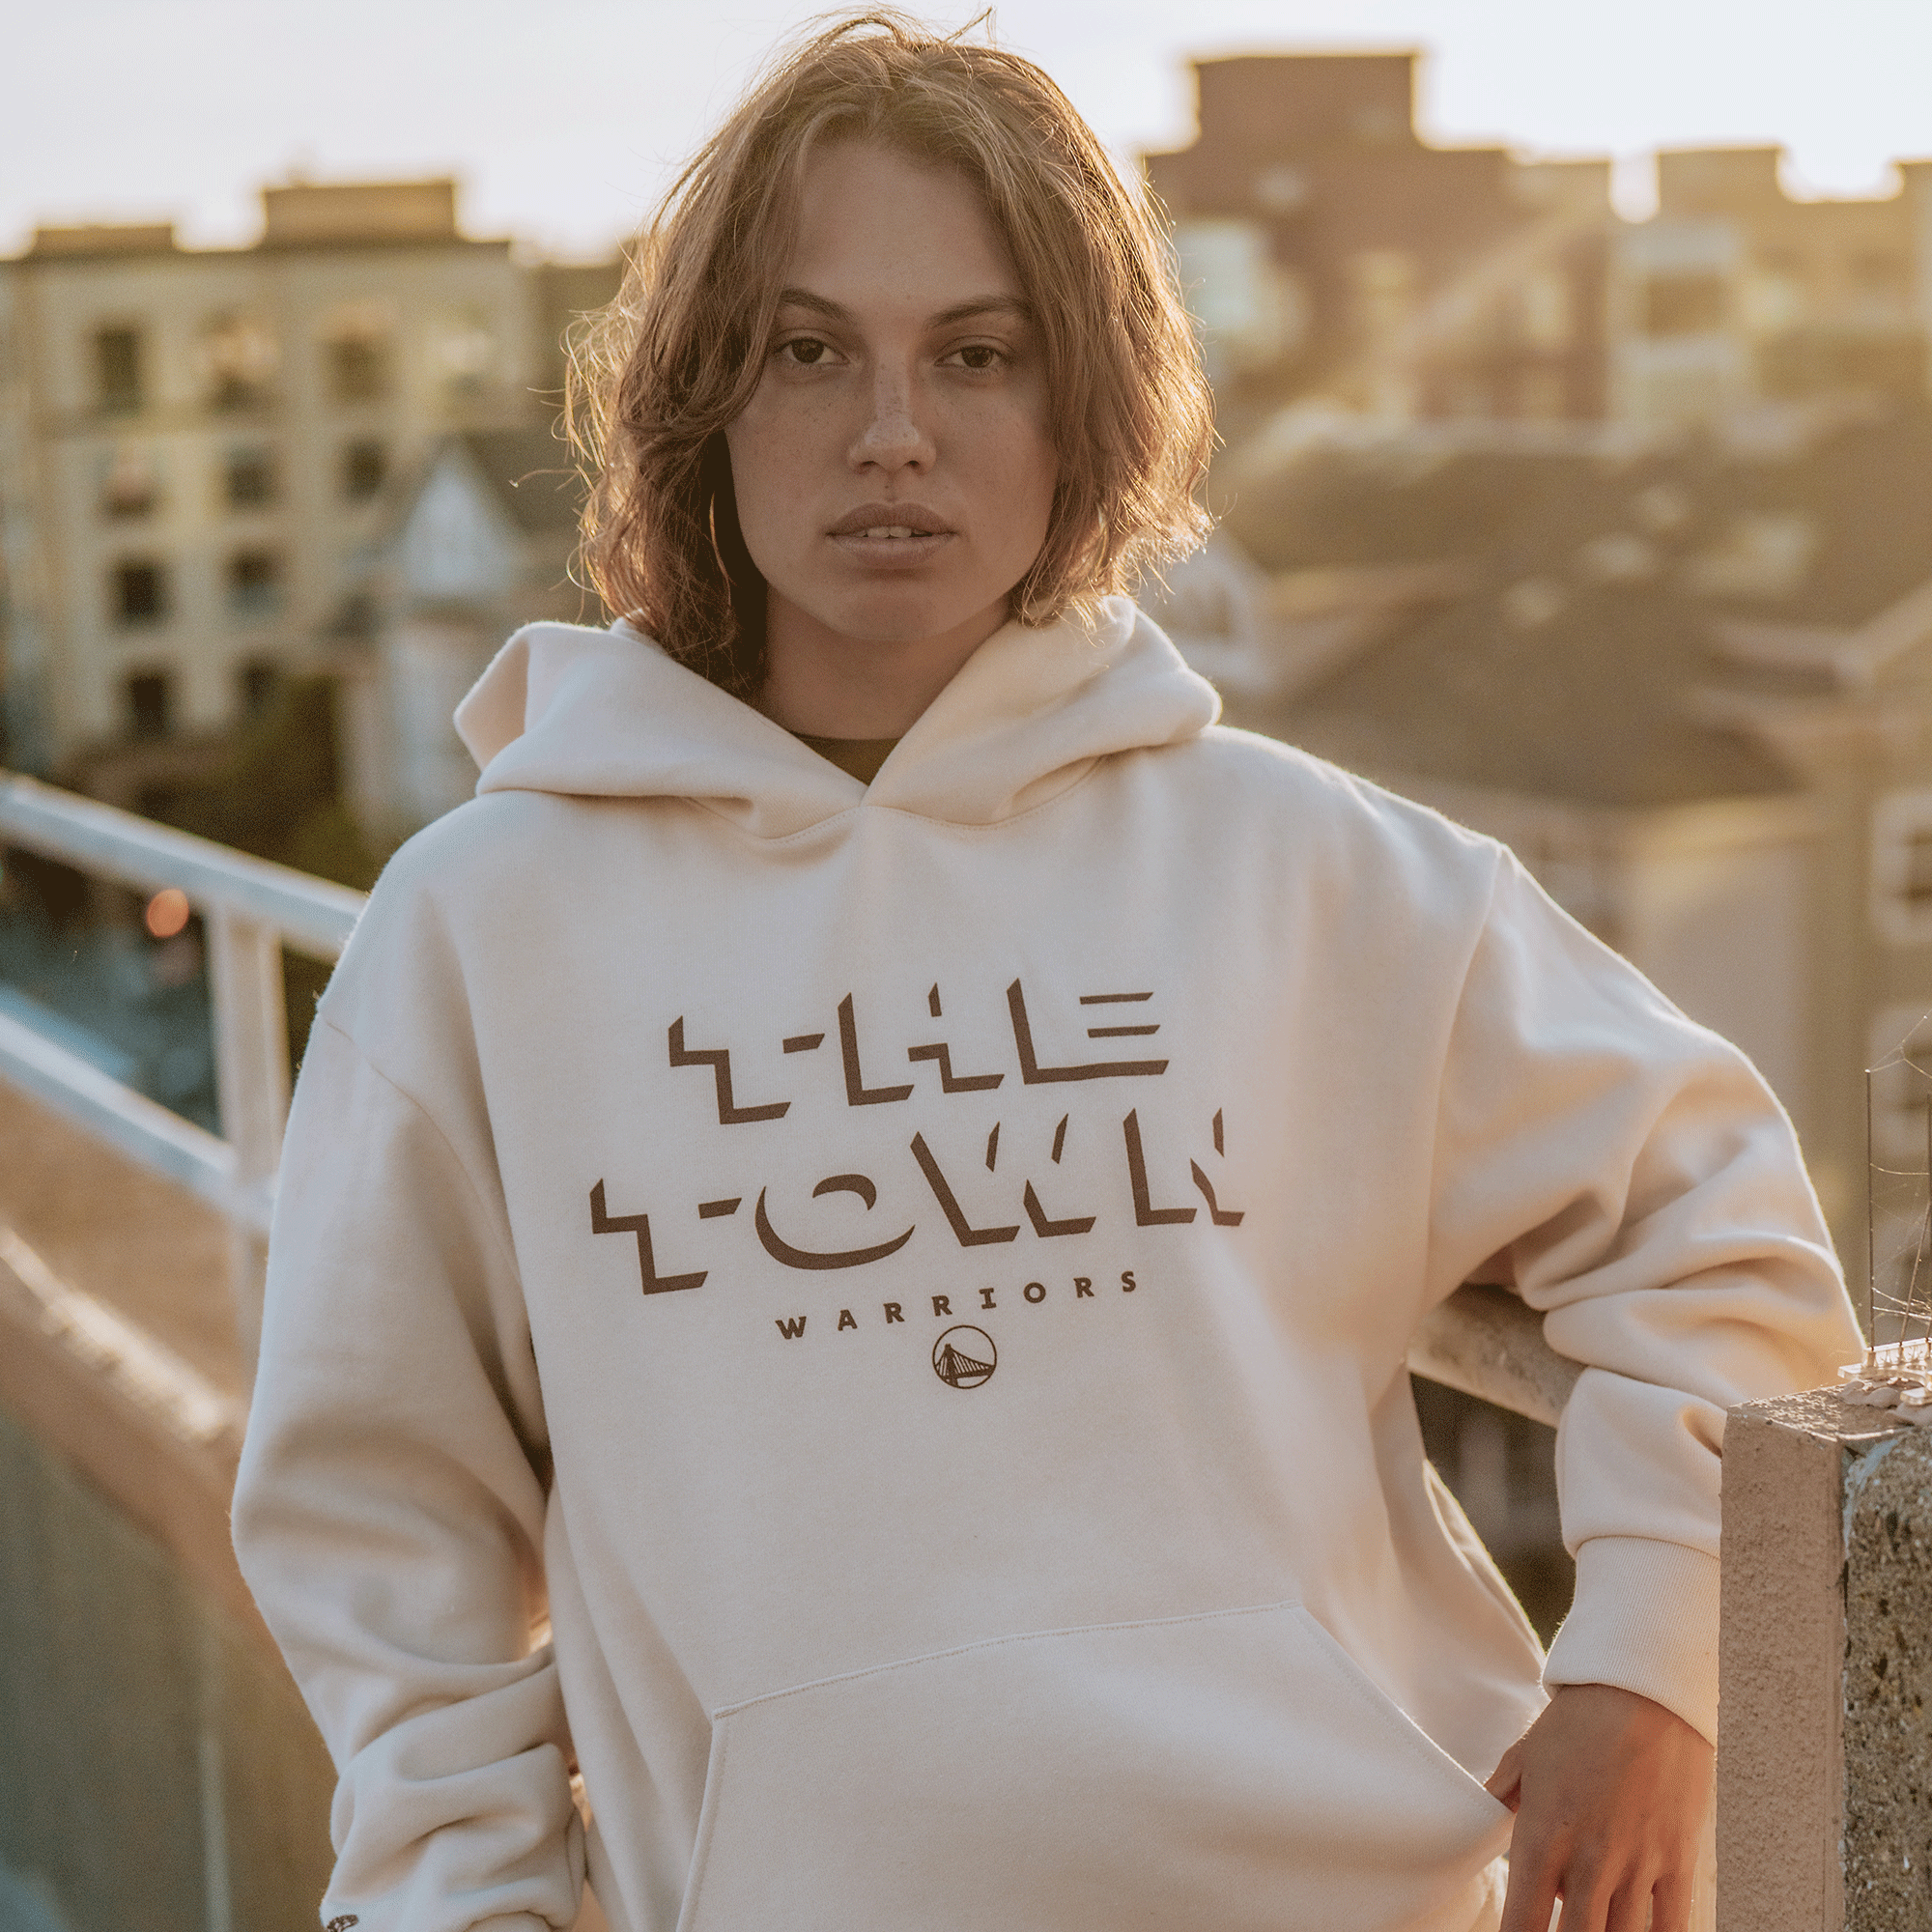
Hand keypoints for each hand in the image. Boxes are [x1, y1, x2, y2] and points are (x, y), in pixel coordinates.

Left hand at [1484, 1682, 1711, 1931]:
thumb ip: (1502, 1797)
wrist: (1645, 1692)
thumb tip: (1480, 1821)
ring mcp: (1638, 1862)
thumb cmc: (1579, 1722)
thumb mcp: (1526, 1755)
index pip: (1524, 1920)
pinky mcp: (1679, 1859)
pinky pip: (1672, 1926)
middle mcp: (1590, 1857)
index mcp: (1544, 1834)